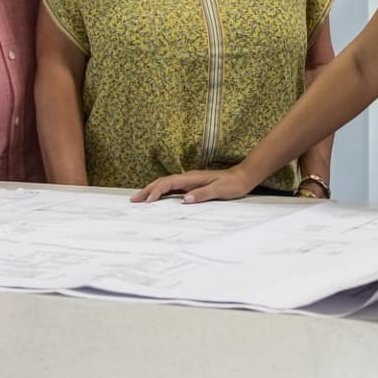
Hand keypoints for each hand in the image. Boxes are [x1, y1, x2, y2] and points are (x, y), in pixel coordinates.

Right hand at [130, 167, 257, 204]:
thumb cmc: (232, 184)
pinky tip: (157, 199)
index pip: (169, 183)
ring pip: (166, 185)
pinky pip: (173, 189)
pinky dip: (162, 193)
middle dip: (147, 190)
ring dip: (152, 191)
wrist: (243, 177)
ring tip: (139, 199)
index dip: (157, 191)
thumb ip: (203, 194)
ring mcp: (189, 182)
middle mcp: (188, 178)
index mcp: (192, 178)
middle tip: (133, 200)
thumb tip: (185, 199)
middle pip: (163, 182)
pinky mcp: (192, 186)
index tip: (148, 201)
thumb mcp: (219, 191)